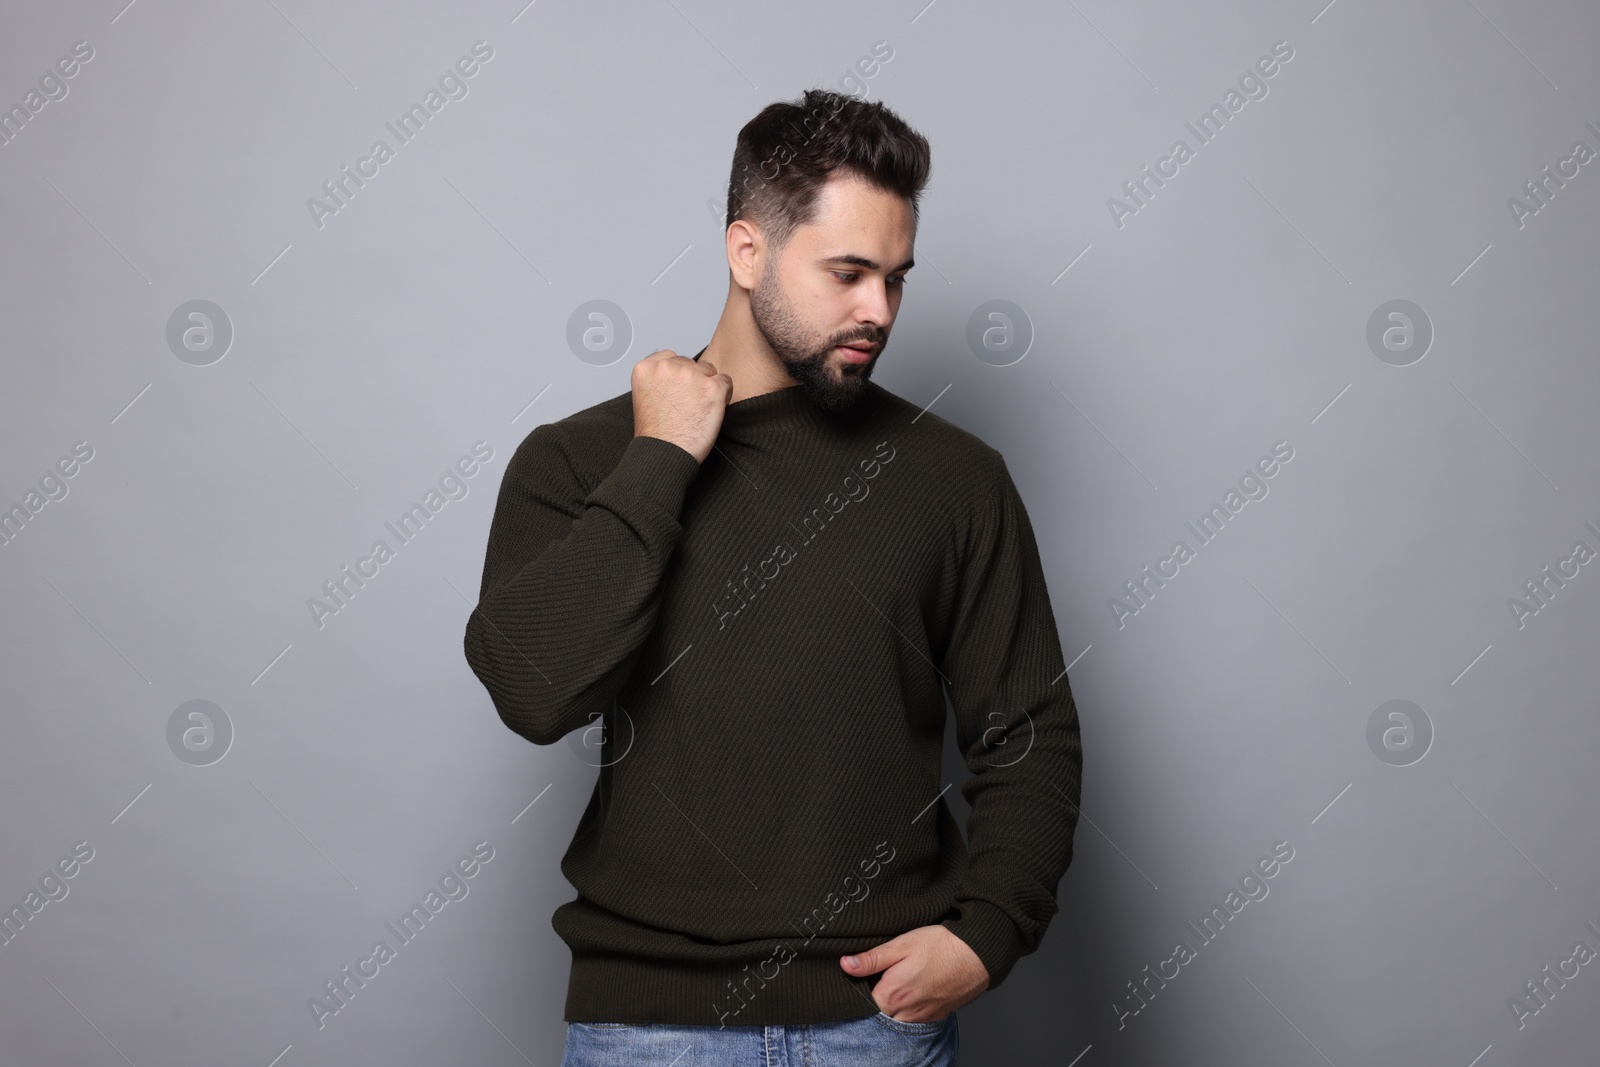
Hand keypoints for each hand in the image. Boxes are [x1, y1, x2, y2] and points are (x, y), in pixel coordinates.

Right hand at [631, 348, 731, 463]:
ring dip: (708, 386)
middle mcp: (667, 367)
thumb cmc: (656, 434)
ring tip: (698, 409)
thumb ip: (658, 379)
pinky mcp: (712, 387)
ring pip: (709, 370)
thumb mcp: (644, 398)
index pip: (670, 357)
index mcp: (646, 368)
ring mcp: (690, 375)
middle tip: (688, 406)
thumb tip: (676, 374)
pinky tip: (712, 410)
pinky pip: (726, 381)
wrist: (664, 455)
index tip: (677, 392)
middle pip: (691, 363)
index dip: (677, 375)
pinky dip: (723, 395)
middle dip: (693, 380)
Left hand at [840, 925, 989, 1021]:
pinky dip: (912, 1006)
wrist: (978, 955)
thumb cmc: (941, 946)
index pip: (862, 1001)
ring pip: (897, 1017)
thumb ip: (872, 958)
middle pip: (880, 1011)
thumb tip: (846, 965)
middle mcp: (906, 1012)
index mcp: (892, 994)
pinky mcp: (936, 1016)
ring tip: (904, 979)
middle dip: (878, 996)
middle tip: (887, 973)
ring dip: (895, 1003)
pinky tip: (919, 986)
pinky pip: (915, 1017)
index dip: (862, 985)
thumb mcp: (901, 945)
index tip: (868, 972)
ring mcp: (922, 1017)